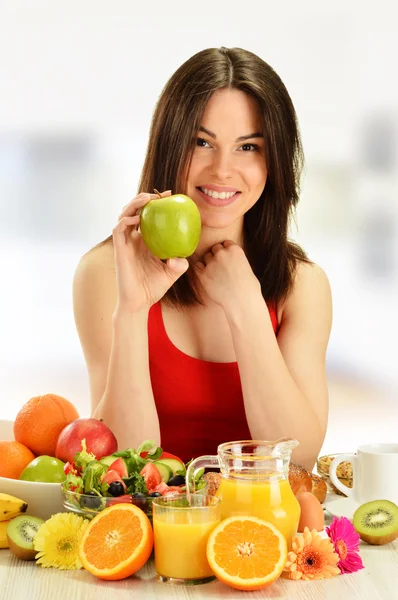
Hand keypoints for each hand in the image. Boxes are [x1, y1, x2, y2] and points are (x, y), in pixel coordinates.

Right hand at [113, 191, 188, 312]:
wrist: (139, 302)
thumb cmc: (154, 288)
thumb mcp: (172, 273)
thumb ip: (180, 264)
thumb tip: (181, 256)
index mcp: (145, 241)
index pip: (149, 216)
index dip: (157, 204)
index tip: (170, 196)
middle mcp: (134, 239)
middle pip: (135, 210)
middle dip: (144, 198)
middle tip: (160, 195)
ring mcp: (125, 243)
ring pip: (124, 215)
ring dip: (134, 204)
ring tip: (147, 199)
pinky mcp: (119, 249)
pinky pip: (118, 229)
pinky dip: (126, 220)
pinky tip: (138, 218)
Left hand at [195, 240, 261, 312]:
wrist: (242, 302)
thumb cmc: (249, 288)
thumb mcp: (247, 267)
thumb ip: (237, 260)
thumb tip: (231, 260)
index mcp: (235, 249)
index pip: (226, 243)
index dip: (227, 252)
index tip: (229, 261)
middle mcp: (222, 254)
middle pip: (215, 249)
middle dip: (217, 256)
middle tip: (222, 269)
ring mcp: (211, 264)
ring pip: (206, 257)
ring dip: (209, 263)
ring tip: (217, 275)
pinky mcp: (203, 275)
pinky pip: (198, 267)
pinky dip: (201, 270)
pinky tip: (208, 277)